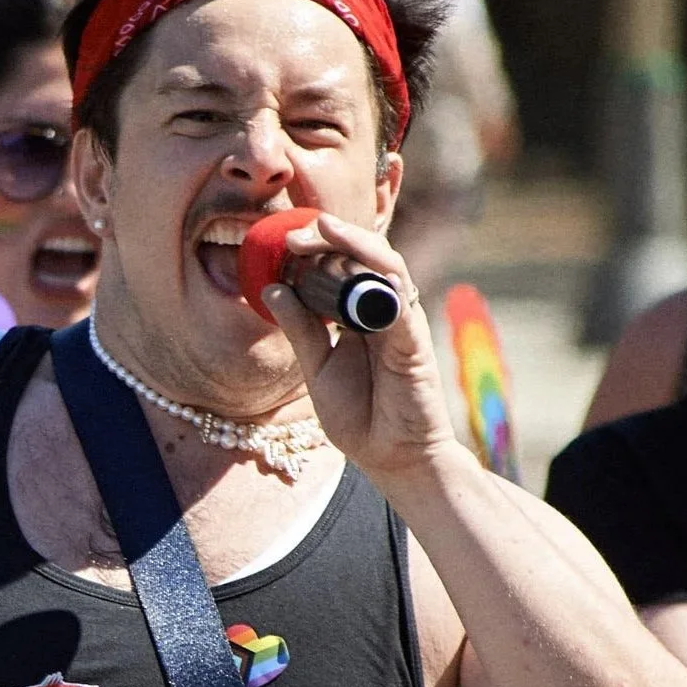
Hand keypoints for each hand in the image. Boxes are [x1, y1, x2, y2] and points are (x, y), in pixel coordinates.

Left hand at [263, 212, 459, 483]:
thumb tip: (273, 287)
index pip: (340, 266)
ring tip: (325, 229)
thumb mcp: (316, 368)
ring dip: (355, 244)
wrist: (391, 457)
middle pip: (362, 256)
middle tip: (294, 234)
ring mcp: (400, 322)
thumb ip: (300, 329)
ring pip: (385, 266)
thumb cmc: (359, 416)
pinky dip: (384, 284)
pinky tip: (366, 269)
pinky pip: (402, 304)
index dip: (314, 250)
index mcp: (355, 315)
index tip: (282, 243)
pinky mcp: (413, 341)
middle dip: (330, 237)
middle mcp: (381, 311)